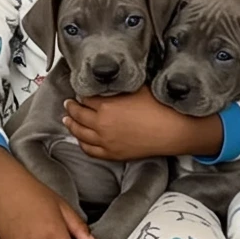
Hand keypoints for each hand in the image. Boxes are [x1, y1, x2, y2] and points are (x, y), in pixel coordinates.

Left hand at [62, 88, 221, 159]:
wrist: (172, 130)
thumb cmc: (159, 108)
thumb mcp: (136, 89)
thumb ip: (119, 87)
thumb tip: (110, 84)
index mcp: (106, 106)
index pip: (85, 97)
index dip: (82, 93)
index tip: (80, 91)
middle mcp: (102, 125)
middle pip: (78, 115)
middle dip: (71, 107)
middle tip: (68, 103)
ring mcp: (106, 141)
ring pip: (80, 133)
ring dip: (71, 124)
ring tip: (67, 119)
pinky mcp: (112, 154)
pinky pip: (90, 150)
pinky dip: (82, 143)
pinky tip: (80, 138)